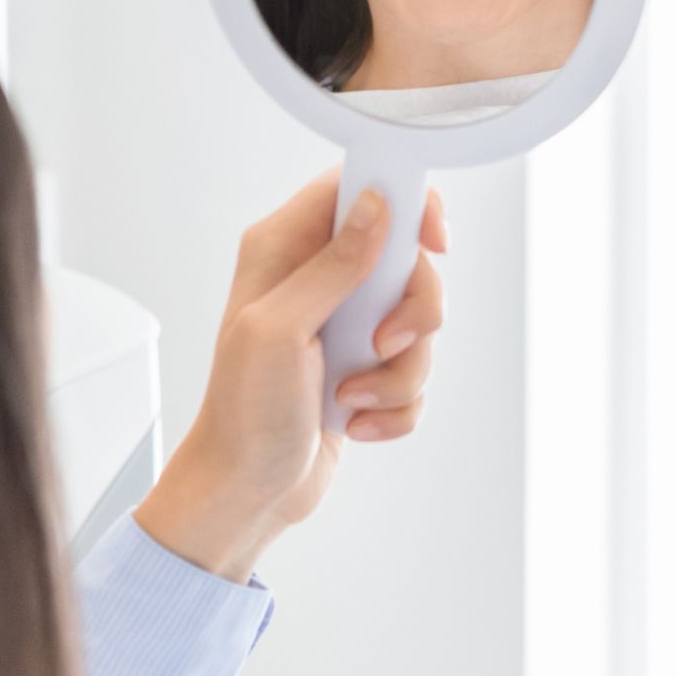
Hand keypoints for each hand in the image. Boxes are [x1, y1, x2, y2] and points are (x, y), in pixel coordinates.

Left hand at [134, 167, 447, 582]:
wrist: (247, 488)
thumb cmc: (244, 411)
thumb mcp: (280, 328)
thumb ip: (332, 265)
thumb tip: (378, 204)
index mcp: (284, 248)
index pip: (357, 187)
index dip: (404, 202)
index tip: (431, 242)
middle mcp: (317, 280)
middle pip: (408, 260)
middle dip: (413, 313)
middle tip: (382, 344)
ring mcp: (343, 327)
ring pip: (419, 324)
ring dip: (400, 372)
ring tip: (353, 397)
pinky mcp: (363, 370)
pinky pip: (413, 374)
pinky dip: (395, 406)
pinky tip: (356, 423)